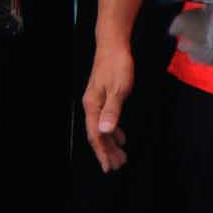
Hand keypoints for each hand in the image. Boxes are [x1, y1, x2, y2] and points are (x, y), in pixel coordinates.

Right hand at [82, 41, 135, 172]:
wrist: (113, 45)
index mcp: (92, 105)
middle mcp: (92, 105)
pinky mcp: (103, 97)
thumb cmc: (116, 65)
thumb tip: (105, 131)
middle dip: (107, 151)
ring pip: (102, 128)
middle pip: (98, 134)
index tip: (108, 167)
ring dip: (111, 143)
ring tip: (121, 156)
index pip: (95, 135)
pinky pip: (106, 120)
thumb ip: (112, 111)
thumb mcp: (117, 89)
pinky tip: (120, 136)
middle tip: (119, 165)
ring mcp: (96, 101)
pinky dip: (114, 131)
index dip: (102, 152)